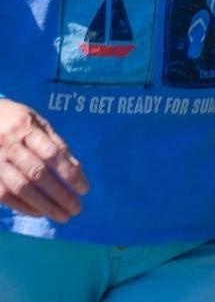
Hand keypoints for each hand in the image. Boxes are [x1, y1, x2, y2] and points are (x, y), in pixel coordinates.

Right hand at [0, 100, 89, 221]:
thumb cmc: (15, 120)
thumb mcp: (36, 122)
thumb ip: (55, 144)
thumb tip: (76, 170)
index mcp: (25, 127)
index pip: (52, 153)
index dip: (69, 172)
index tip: (84, 189)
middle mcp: (8, 145)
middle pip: (37, 173)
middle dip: (59, 194)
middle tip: (77, 208)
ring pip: (20, 187)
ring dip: (44, 205)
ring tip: (63, 215)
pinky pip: (4, 195)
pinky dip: (23, 207)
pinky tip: (40, 213)